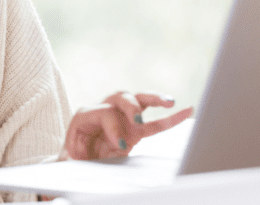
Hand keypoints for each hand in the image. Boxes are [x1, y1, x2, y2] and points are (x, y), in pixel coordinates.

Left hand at [61, 91, 192, 160]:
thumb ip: (82, 156)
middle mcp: (104, 109)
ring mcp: (121, 117)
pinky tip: (187, 111)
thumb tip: (89, 159)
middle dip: (132, 108)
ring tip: (169, 102)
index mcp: (85, 116)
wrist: (74, 162)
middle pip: (120, 97)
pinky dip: (171, 118)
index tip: (122, 146)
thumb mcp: (72, 158)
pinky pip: (154, 123)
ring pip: (139, 100)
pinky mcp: (134, 129)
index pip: (104, 112)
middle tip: (137, 123)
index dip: (114, 127)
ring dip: (154, 100)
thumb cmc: (72, 159)